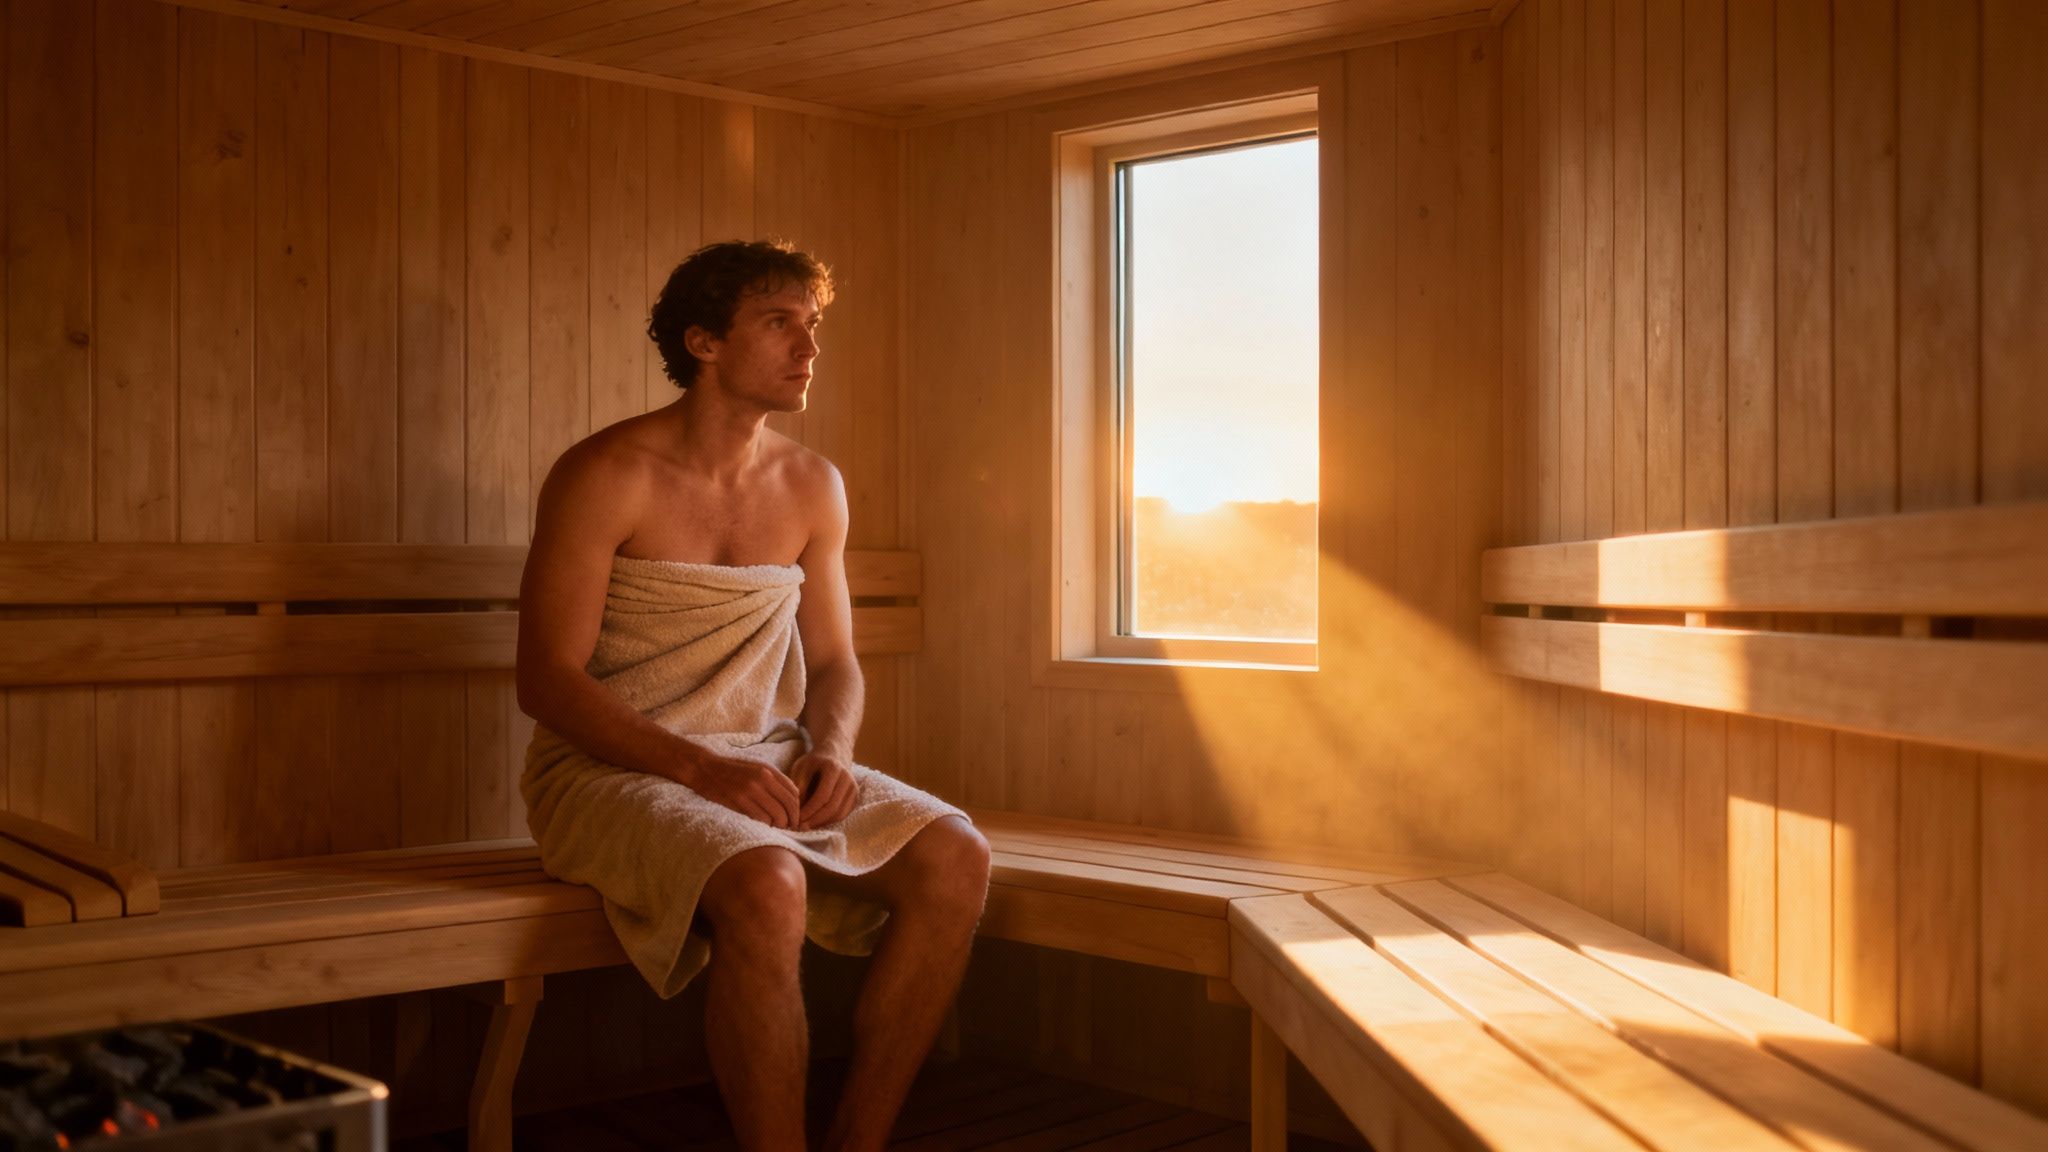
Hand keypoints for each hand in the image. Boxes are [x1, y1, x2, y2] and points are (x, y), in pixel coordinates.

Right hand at [677, 751, 800, 828]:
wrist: (706, 768)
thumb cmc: (732, 770)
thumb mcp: (756, 768)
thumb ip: (775, 780)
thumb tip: (793, 798)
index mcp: (769, 771)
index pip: (794, 793)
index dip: (797, 809)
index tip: (794, 817)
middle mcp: (763, 779)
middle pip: (789, 806)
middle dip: (792, 820)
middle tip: (788, 828)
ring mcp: (751, 790)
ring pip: (777, 815)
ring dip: (779, 825)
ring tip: (775, 828)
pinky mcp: (739, 801)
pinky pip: (761, 819)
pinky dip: (765, 825)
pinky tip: (762, 826)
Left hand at [792, 751, 858, 829]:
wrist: (832, 756)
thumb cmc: (812, 763)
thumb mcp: (801, 768)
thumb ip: (798, 786)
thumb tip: (797, 810)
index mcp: (833, 768)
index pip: (823, 796)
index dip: (809, 810)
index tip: (796, 819)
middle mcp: (847, 778)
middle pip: (833, 807)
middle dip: (815, 820)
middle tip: (800, 827)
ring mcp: (853, 788)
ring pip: (839, 813)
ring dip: (822, 823)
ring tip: (807, 826)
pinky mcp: (855, 797)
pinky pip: (843, 814)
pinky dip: (830, 821)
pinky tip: (816, 822)